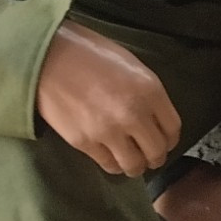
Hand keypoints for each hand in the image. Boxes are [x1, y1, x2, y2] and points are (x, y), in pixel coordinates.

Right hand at [35, 20, 180, 177]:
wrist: (48, 57)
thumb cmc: (90, 54)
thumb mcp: (132, 67)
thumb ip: (147, 94)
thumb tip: (154, 118)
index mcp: (150, 91)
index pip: (172, 129)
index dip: (170, 140)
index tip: (165, 142)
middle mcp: (133, 114)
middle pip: (156, 151)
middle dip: (155, 157)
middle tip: (149, 156)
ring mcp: (108, 131)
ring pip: (133, 165)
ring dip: (134, 166)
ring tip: (130, 161)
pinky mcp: (84, 142)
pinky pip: (107, 164)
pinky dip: (112, 164)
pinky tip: (110, 156)